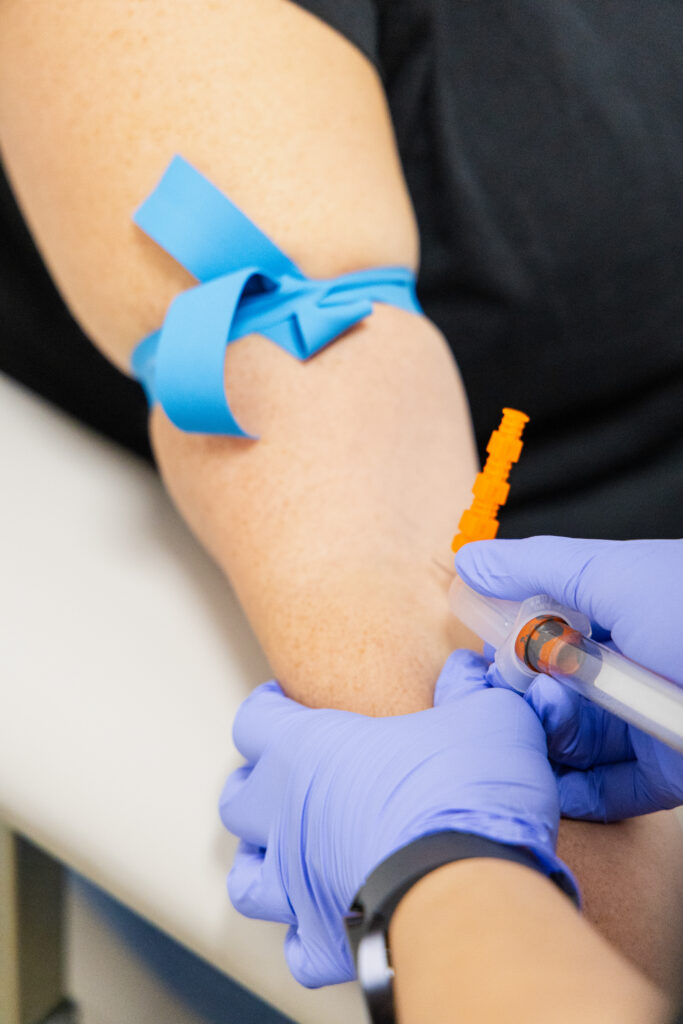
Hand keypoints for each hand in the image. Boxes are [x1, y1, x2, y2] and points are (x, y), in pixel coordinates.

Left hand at [219, 650, 570, 987]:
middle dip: (256, 788)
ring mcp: (297, 884)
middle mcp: (287, 816)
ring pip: (246, 878)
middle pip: (237, 799)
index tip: (285, 704)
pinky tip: (330, 919)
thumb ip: (468, 690)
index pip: (255, 720)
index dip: (268, 709)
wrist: (467, 888)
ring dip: (262, 863)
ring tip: (289, 854)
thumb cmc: (463, 791)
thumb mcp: (485, 715)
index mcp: (308, 750)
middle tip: (288, 780)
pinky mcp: (325, 942)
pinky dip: (307, 934)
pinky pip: (298, 946)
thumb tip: (467, 673)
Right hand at [456, 537, 682, 820]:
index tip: (480, 657)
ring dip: (546, 742)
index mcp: (617, 613)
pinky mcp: (666, 772)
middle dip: (524, 698)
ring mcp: (645, 720)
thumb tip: (469, 559)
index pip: (542, 630)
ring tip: (542, 732)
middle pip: (551, 690)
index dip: (508, 646)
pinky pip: (609, 790)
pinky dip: (577, 792)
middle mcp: (628, 667)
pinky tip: (552, 785)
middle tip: (525, 696)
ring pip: (572, 742)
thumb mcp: (613, 575)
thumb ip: (537, 568)